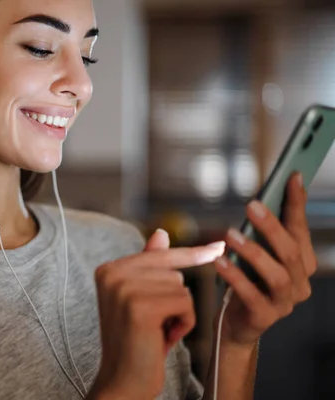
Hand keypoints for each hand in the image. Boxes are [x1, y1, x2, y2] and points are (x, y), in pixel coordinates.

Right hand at [89, 230, 225, 398]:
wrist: (124, 381)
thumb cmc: (137, 342)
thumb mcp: (142, 299)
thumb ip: (149, 266)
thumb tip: (161, 232)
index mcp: (109, 269)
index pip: (159, 255)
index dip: (190, 254)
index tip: (218, 246)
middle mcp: (111, 274)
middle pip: (173, 272)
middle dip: (175, 300)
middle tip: (154, 325)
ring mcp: (123, 289)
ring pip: (181, 287)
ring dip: (179, 313)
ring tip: (157, 331)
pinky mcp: (140, 306)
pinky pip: (184, 302)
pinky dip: (183, 323)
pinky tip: (163, 338)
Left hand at [214, 172, 316, 345]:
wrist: (235, 325)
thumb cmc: (246, 283)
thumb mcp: (257, 254)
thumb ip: (264, 232)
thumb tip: (264, 196)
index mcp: (301, 264)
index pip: (301, 230)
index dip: (297, 204)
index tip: (292, 177)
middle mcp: (299, 283)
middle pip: (291, 252)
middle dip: (272, 227)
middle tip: (252, 205)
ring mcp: (284, 303)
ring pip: (276, 274)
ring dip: (254, 252)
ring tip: (231, 235)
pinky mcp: (264, 317)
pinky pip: (251, 295)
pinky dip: (236, 277)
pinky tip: (220, 261)